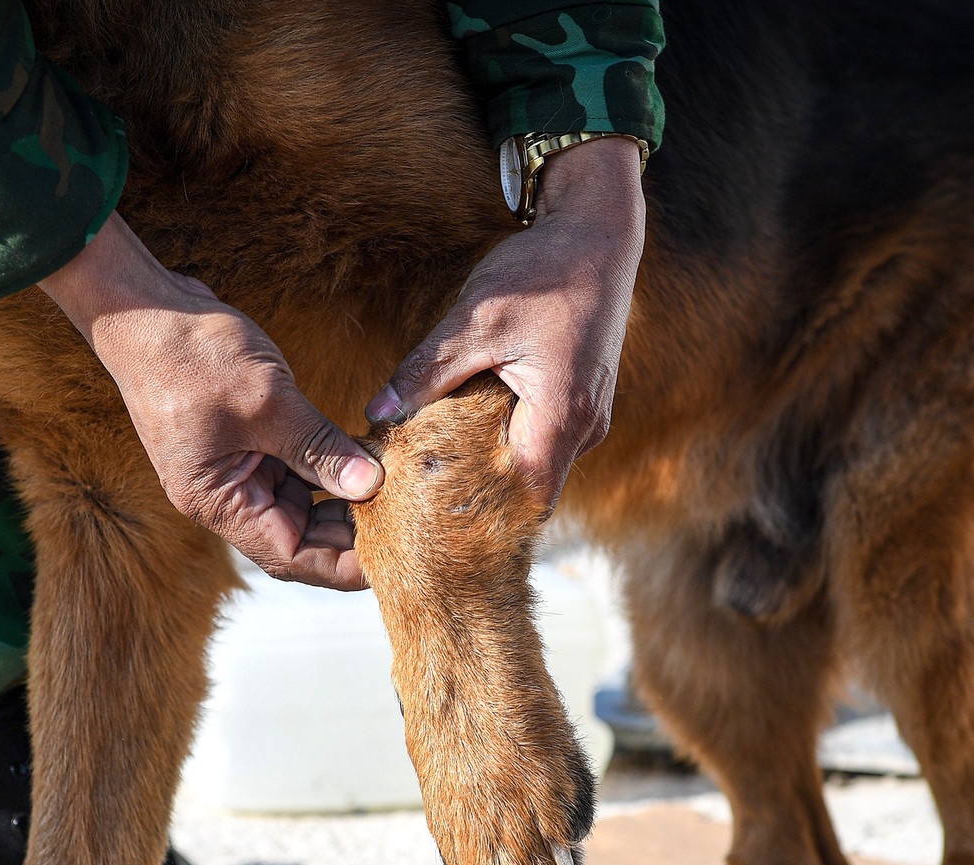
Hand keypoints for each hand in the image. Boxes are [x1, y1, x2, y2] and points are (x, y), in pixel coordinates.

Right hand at [39, 215, 382, 589]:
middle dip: (348, 534)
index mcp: (217, 503)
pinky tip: (362, 456)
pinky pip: (290, 472)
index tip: (392, 558)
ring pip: (297, 506)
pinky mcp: (240, 443)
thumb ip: (320, 447)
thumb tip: (371, 485)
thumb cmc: (191, 355)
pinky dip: (324, 467)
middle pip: (296, 538)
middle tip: (405, 521)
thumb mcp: (268, 401)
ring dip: (340, 499)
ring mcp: (230, 470)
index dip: (342, 565)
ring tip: (392, 488)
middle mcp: (222, 498)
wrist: (141, 310)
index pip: (291, 557)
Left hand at [366, 135, 646, 508]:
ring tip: (433, 471)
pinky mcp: (581, 404)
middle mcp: (586, 427)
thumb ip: (426, 370)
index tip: (433, 521)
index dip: (481, 515)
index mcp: (564, 414)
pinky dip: (505, 445)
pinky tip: (463, 437)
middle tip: (420, 503)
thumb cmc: (543, 270)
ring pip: (535, 467)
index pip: (525, 498)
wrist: (598, 233)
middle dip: (477, 499)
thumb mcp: (475, 318)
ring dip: (490, 470)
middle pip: (528, 490)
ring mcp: (589, 417)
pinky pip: (542, 442)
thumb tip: (375, 413)